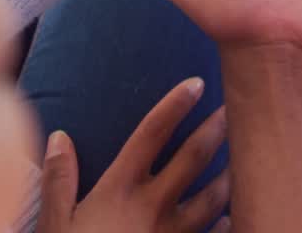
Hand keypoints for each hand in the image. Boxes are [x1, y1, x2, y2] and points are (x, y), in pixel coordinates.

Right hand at [38, 78, 229, 232]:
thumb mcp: (54, 225)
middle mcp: (152, 205)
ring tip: (248, 156)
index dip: (174, 105)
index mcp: (119, 189)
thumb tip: (59, 137)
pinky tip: (237, 214)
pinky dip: (228, 223)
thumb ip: (59, 180)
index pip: (150, 134)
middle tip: (239, 106)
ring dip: (232, 174)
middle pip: (194, 157)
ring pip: (214, 196)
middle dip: (218, 127)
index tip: (197, 83)